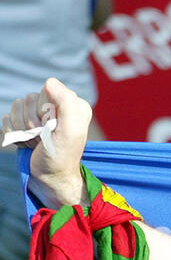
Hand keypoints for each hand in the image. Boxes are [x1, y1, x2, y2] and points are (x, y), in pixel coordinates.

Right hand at [2, 77, 92, 207]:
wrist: (49, 178)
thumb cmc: (61, 156)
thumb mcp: (70, 131)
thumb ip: (66, 103)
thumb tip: (49, 81)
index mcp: (74, 105)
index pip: (48, 90)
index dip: (45, 109)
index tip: (53, 127)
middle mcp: (58, 107)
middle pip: (29, 98)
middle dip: (32, 121)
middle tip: (43, 138)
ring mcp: (40, 114)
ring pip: (17, 106)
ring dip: (23, 128)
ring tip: (37, 142)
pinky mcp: (24, 123)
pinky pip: (7, 116)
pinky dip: (13, 132)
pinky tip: (26, 143)